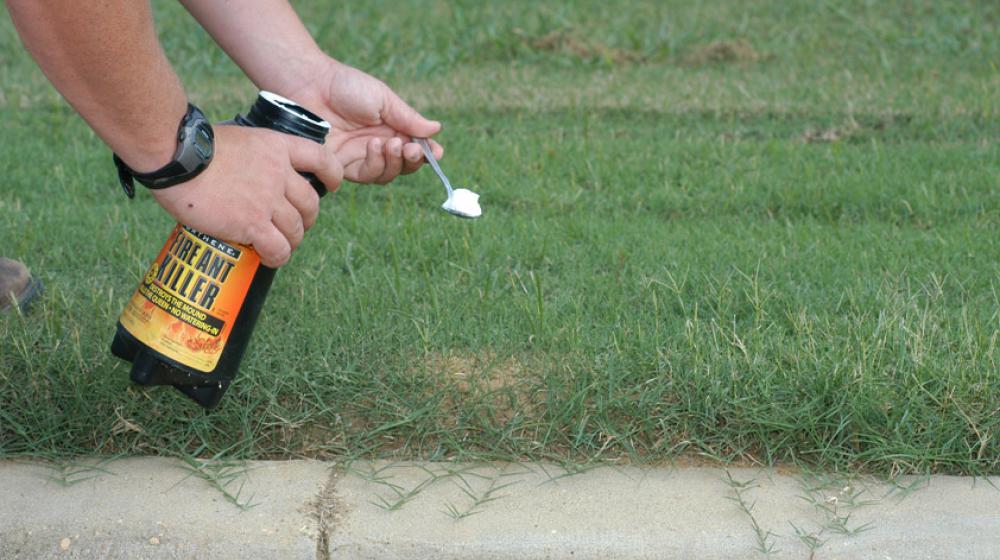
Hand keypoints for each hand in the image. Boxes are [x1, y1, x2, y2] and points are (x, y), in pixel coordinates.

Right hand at [150, 124, 342, 266]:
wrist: (176, 156)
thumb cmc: (193, 147)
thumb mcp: (237, 139)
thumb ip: (253, 157)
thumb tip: (247, 175)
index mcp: (277, 147)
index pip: (321, 158)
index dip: (332, 175)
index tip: (330, 187)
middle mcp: (279, 172)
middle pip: (310, 204)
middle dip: (307, 220)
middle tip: (293, 228)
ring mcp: (268, 198)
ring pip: (296, 229)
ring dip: (291, 242)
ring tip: (278, 247)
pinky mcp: (252, 222)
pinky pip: (277, 248)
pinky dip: (277, 257)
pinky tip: (268, 259)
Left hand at [285, 59, 443, 184]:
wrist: (311, 86)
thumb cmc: (346, 86)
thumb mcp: (384, 99)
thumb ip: (408, 118)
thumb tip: (436, 129)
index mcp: (390, 128)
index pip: (413, 148)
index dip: (425, 154)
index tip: (435, 152)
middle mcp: (377, 145)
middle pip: (403, 166)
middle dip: (411, 161)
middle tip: (409, 148)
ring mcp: (359, 157)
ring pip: (386, 175)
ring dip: (393, 162)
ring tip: (389, 143)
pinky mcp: (342, 166)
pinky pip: (366, 176)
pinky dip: (375, 164)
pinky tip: (373, 146)